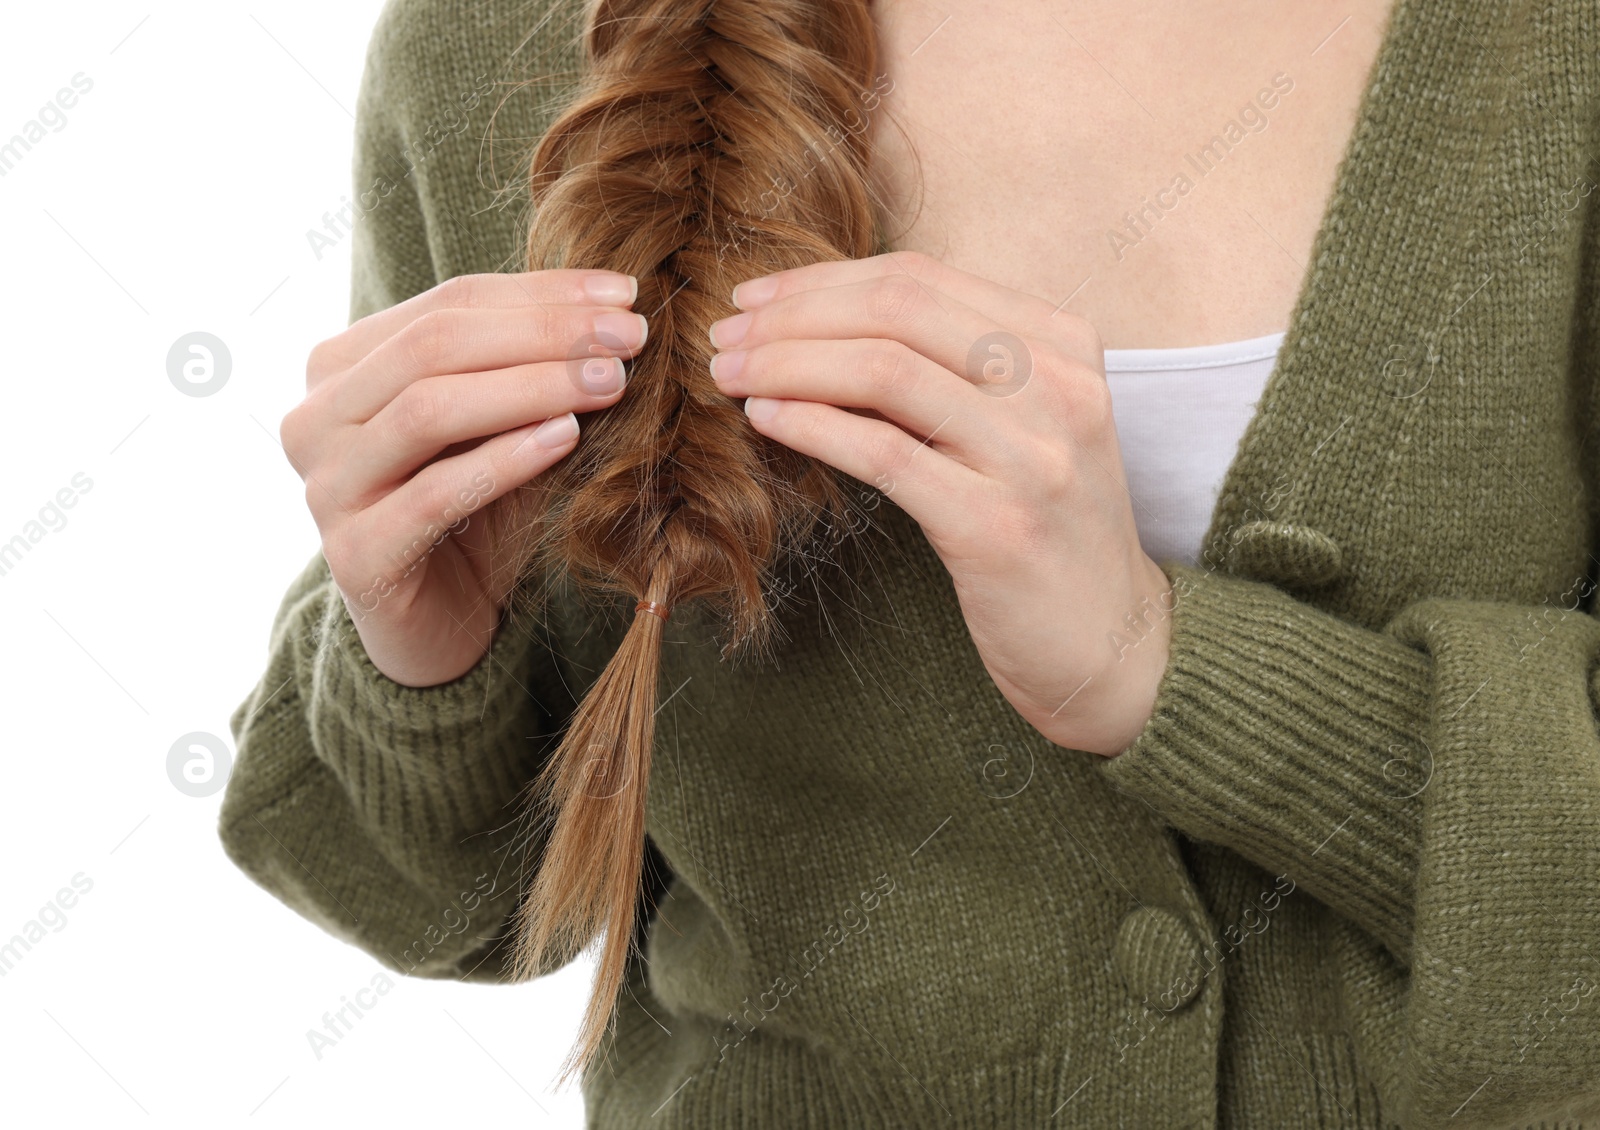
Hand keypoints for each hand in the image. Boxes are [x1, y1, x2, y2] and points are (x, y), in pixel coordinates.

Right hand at [281, 269, 645, 686]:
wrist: (439, 624)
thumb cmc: (473, 512)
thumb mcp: (497, 426)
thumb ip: (524, 367)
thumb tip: (616, 308)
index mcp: (342, 367)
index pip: (447, 304)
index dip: (540, 293)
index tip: (625, 293)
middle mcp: (315, 418)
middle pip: (433, 346)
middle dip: (543, 334)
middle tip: (629, 338)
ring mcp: (325, 486)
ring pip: (429, 409)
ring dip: (531, 388)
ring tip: (610, 383)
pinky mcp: (355, 555)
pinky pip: (435, 493)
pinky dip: (505, 459)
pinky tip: (567, 438)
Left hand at [707, 251, 1172, 755]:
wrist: (1112, 644)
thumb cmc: (1046, 529)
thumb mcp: (1019, 427)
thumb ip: (949, 370)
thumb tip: (823, 327)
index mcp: (1064, 345)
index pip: (922, 278)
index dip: (822, 280)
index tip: (756, 300)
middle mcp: (1059, 386)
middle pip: (898, 309)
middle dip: (793, 315)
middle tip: (723, 337)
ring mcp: (1034, 456)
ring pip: (885, 371)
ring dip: (788, 363)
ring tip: (729, 375)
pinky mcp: (997, 526)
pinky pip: (885, 453)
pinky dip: (813, 425)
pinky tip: (765, 419)